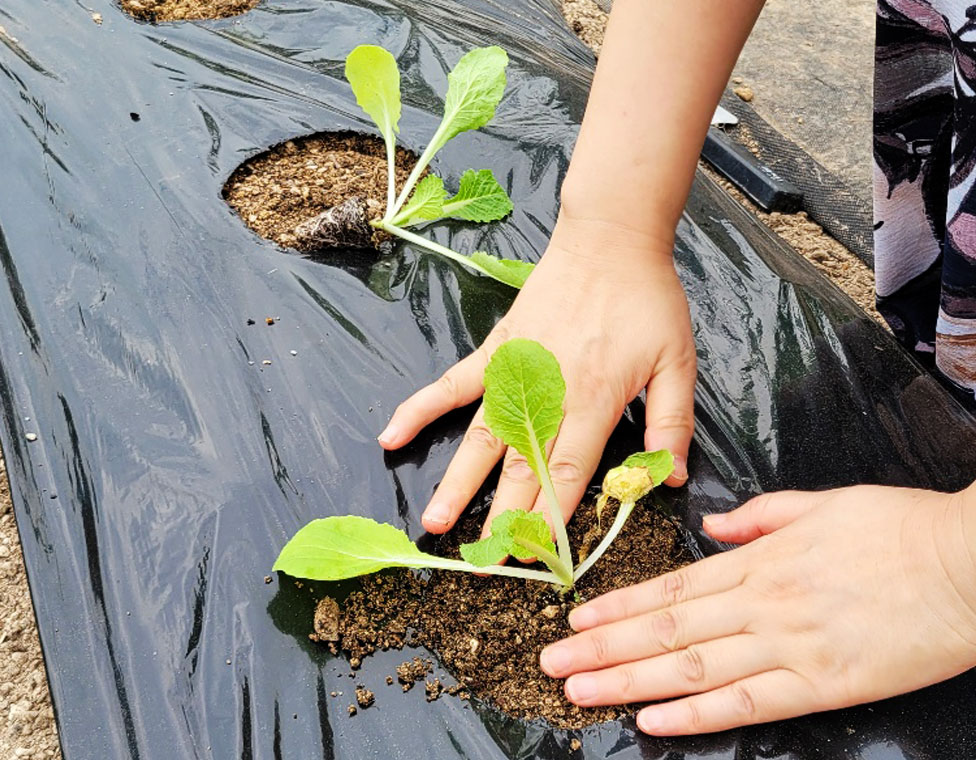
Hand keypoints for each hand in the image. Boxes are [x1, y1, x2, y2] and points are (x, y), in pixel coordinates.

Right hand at [378, 214, 696, 536]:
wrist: (610, 240)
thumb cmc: (648, 300)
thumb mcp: (679, 361)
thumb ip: (673, 423)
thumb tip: (666, 479)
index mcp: (595, 399)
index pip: (568, 471)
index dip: (550, 517)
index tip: (535, 557)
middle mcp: (547, 392)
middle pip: (520, 466)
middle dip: (502, 518)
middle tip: (482, 563)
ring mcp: (513, 371)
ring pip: (481, 437)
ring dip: (458, 482)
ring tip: (434, 522)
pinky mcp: (495, 350)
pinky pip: (451, 384)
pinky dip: (420, 409)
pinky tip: (391, 436)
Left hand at [539, 484, 975, 734]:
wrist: (968, 564)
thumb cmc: (899, 529)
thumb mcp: (823, 504)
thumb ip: (761, 515)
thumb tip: (714, 523)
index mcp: (760, 560)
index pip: (671, 589)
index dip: (617, 606)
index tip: (575, 618)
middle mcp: (763, 604)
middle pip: (666, 631)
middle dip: (602, 646)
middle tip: (551, 661)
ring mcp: (790, 646)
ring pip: (691, 668)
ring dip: (628, 680)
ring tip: (580, 690)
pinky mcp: (824, 684)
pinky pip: (747, 704)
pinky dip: (696, 713)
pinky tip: (654, 720)